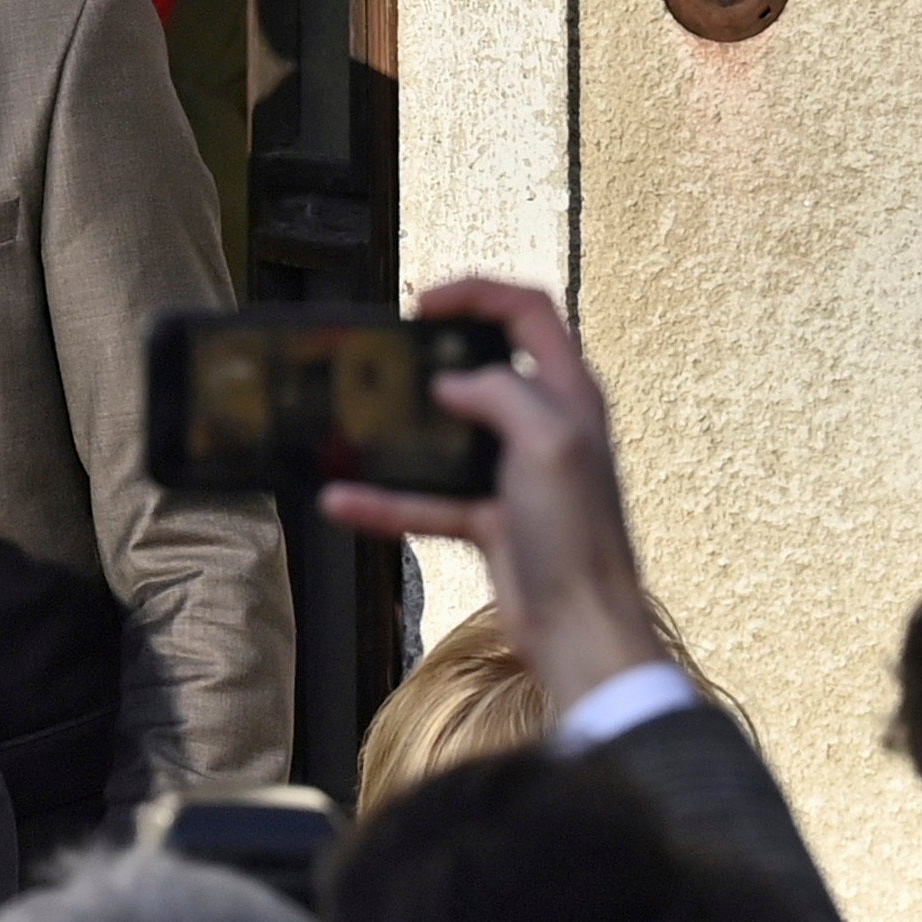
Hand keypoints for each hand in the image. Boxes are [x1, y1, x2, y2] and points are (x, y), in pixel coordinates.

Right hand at [313, 280, 669, 721]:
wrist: (580, 627)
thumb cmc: (577, 534)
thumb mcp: (547, 443)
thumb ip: (500, 394)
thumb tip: (451, 384)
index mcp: (569, 393)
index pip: (528, 311)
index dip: (477, 294)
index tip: (422, 304)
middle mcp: (544, 425)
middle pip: (484, 365)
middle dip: (433, 355)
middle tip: (384, 355)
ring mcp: (514, 473)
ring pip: (447, 436)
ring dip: (400, 431)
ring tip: (353, 420)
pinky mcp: (489, 519)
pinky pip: (428, 499)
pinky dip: (386, 501)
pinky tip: (341, 500)